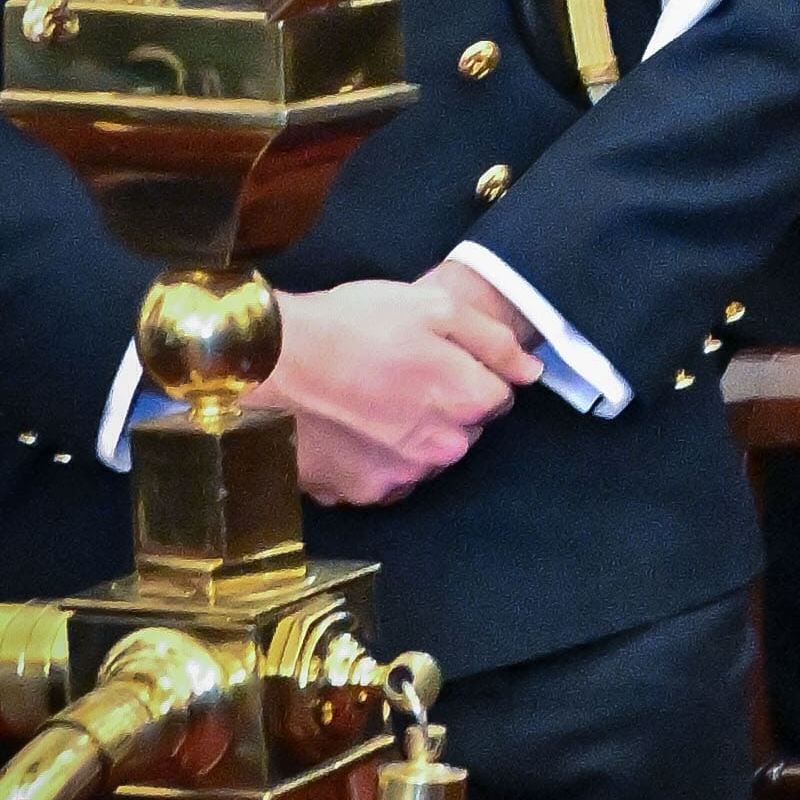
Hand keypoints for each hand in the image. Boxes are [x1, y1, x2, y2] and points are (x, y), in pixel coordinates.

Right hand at [263, 274, 534, 506]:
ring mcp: (400, 476)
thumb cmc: (351, 324)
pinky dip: (372, 459)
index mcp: (467, 401)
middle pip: (462, 431)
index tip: (434, 358)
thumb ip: (492, 342)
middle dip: (442, 408)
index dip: (468, 374)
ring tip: (366, 401)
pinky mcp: (359, 493)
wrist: (267, 363)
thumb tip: (531, 372)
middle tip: (397, 375)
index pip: (498, 398)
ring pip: (424, 458)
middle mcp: (443, 449)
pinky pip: (383, 478)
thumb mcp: (432, 306)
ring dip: (409, 437)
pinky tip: (346, 429)